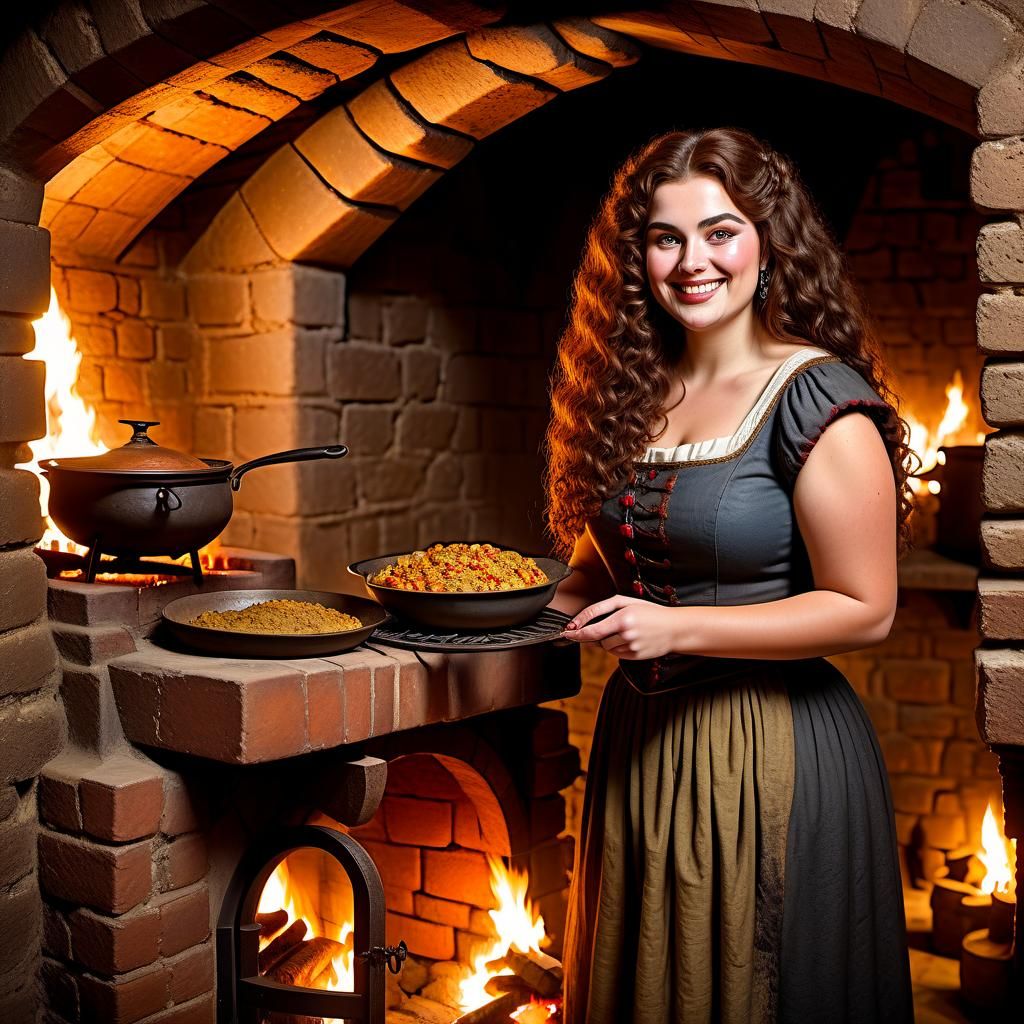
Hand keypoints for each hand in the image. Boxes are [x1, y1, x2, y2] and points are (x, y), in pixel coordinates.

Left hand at [560, 595, 683, 659]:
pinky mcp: (635, 657)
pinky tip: (628, 639)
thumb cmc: (649, 612)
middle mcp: (626, 635)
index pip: (592, 630)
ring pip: (606, 648)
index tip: (566, 632)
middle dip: (591, 635)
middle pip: (597, 640)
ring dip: (607, 640)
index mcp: (623, 618)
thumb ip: (601, 608)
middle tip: (586, 630)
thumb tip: (581, 622)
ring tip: (622, 631)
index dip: (576, 632)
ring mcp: (631, 648)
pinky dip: (617, 647)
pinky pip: (616, 654)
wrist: (674, 628)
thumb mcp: (626, 602)